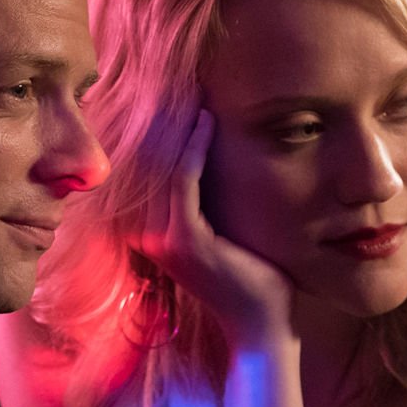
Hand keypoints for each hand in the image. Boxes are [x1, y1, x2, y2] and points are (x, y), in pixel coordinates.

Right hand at [134, 110, 293, 347]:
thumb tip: (214, 152)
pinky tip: (207, 122)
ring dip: (178, 126)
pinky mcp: (183, 242)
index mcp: (149, 232)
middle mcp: (145, 235)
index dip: (159, 129)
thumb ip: (208, 197)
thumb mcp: (223, 229)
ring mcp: (160, 240)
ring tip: (193, 92)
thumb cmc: (251, 277)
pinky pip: (182, 181)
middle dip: (165, 119)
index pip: (146, 168)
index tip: (179, 93)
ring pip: (161, 166)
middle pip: (147, 162)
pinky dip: (193, 148)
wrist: (262, 326)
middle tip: (182, 80)